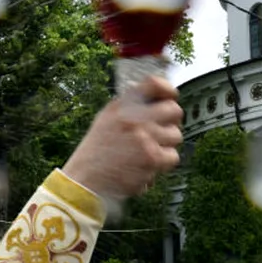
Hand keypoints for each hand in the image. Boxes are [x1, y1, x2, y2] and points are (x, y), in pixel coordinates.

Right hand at [62, 76, 182, 199]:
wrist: (85, 180)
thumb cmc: (96, 152)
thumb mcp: (106, 119)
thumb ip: (129, 107)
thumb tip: (156, 98)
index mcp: (123, 106)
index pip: (154, 83)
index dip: (167, 89)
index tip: (170, 97)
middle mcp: (134, 118)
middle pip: (174, 110)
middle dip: (172, 121)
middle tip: (163, 130)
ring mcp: (145, 138)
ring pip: (176, 135)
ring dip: (166, 145)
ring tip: (149, 152)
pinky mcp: (151, 159)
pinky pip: (172, 156)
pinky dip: (163, 164)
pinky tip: (147, 165)